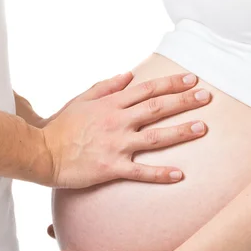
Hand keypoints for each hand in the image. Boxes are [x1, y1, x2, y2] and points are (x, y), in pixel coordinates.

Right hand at [42, 72, 209, 187]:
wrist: (43, 153)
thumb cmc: (61, 126)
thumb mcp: (81, 99)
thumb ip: (106, 87)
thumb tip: (128, 75)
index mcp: (111, 104)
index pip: (147, 89)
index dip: (171, 84)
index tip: (192, 80)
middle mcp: (117, 122)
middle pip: (157, 108)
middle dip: (184, 101)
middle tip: (207, 97)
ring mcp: (116, 145)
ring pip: (155, 137)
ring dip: (181, 132)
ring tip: (203, 128)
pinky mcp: (112, 167)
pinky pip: (141, 171)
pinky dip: (160, 173)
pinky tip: (180, 175)